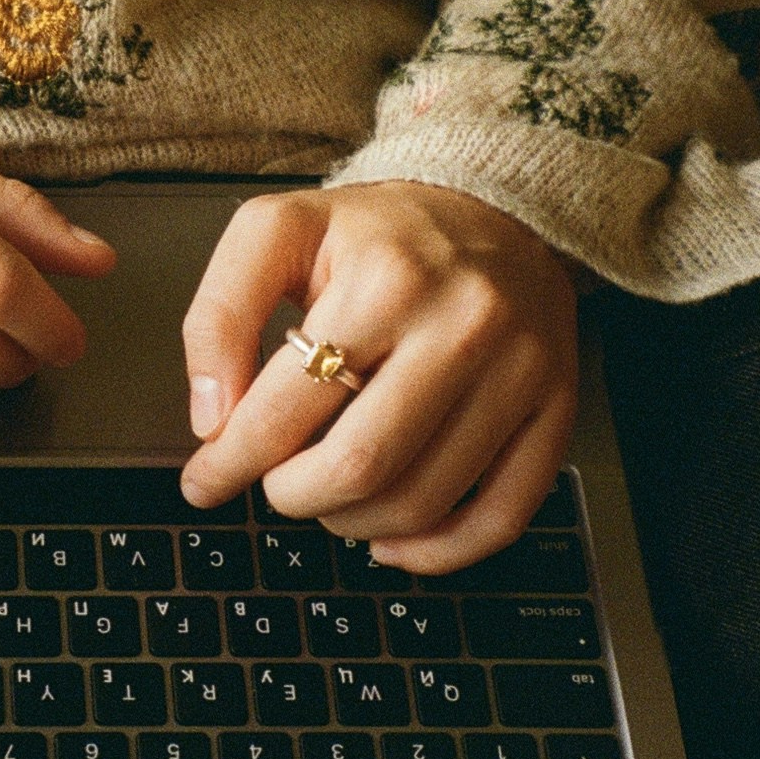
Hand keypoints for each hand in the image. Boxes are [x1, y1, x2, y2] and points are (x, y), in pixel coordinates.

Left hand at [178, 181, 578, 572]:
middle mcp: (463, 324)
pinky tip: (393, 540)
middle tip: (275, 483)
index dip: (232, 461)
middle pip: (360, 466)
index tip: (205, 480)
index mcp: (385, 278)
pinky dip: (437, 551)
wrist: (495, 207)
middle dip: (294, 495)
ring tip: (327, 497)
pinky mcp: (555, 409)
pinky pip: (501, 517)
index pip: (289, 407)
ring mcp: (519, 372)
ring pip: (421, 502)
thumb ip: (220, 314)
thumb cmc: (379, 231)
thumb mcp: (278, 232)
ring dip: (353, 523)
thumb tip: (213, 419)